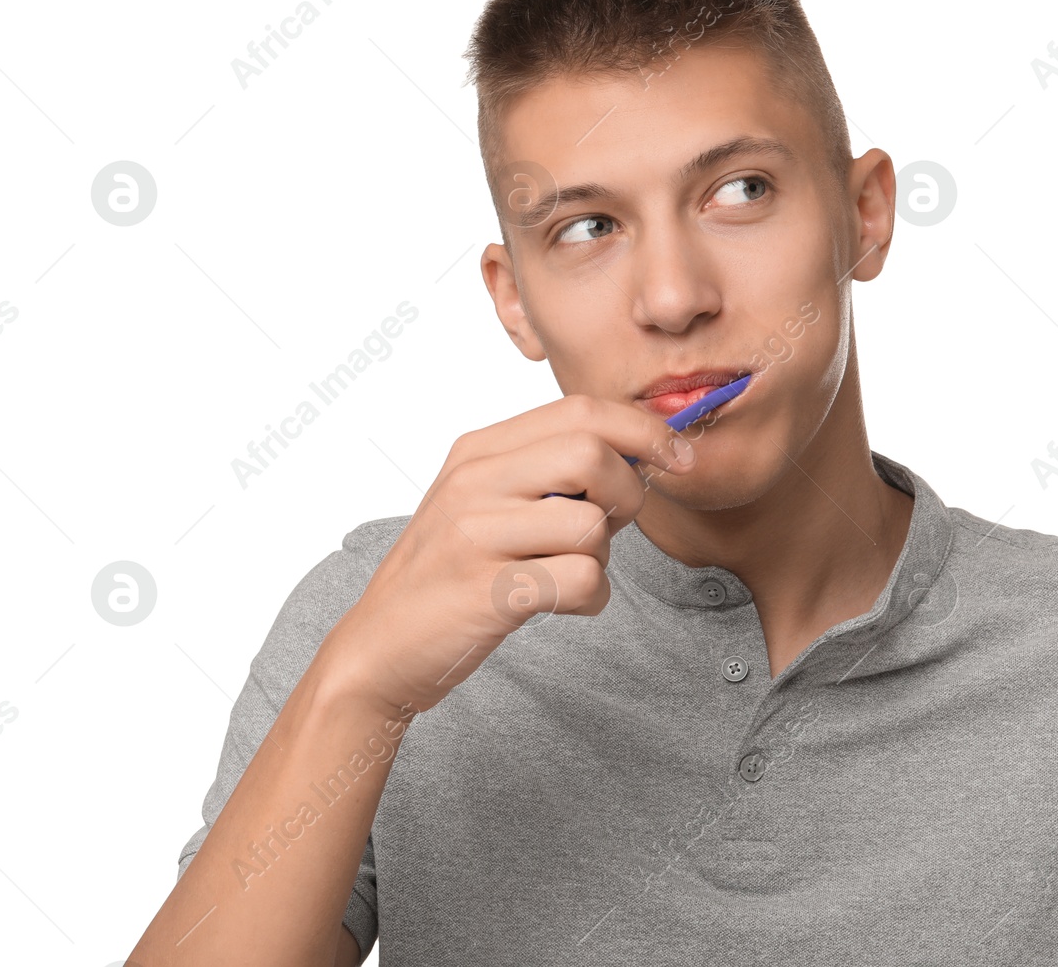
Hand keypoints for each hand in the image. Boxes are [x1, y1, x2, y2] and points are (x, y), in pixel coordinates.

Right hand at [318, 394, 695, 717]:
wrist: (380, 647)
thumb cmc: (450, 572)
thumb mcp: (485, 500)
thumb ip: (548, 469)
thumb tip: (639, 452)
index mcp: (478, 450)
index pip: (580, 410)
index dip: (643, 428)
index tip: (677, 456)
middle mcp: (473, 482)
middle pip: (591, 453)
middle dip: (626, 493)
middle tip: (611, 526)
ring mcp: (476, 535)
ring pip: (591, 524)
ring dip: (601, 556)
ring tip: (567, 570)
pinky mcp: (487, 591)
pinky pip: (582, 580)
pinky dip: (591, 598)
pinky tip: (564, 604)